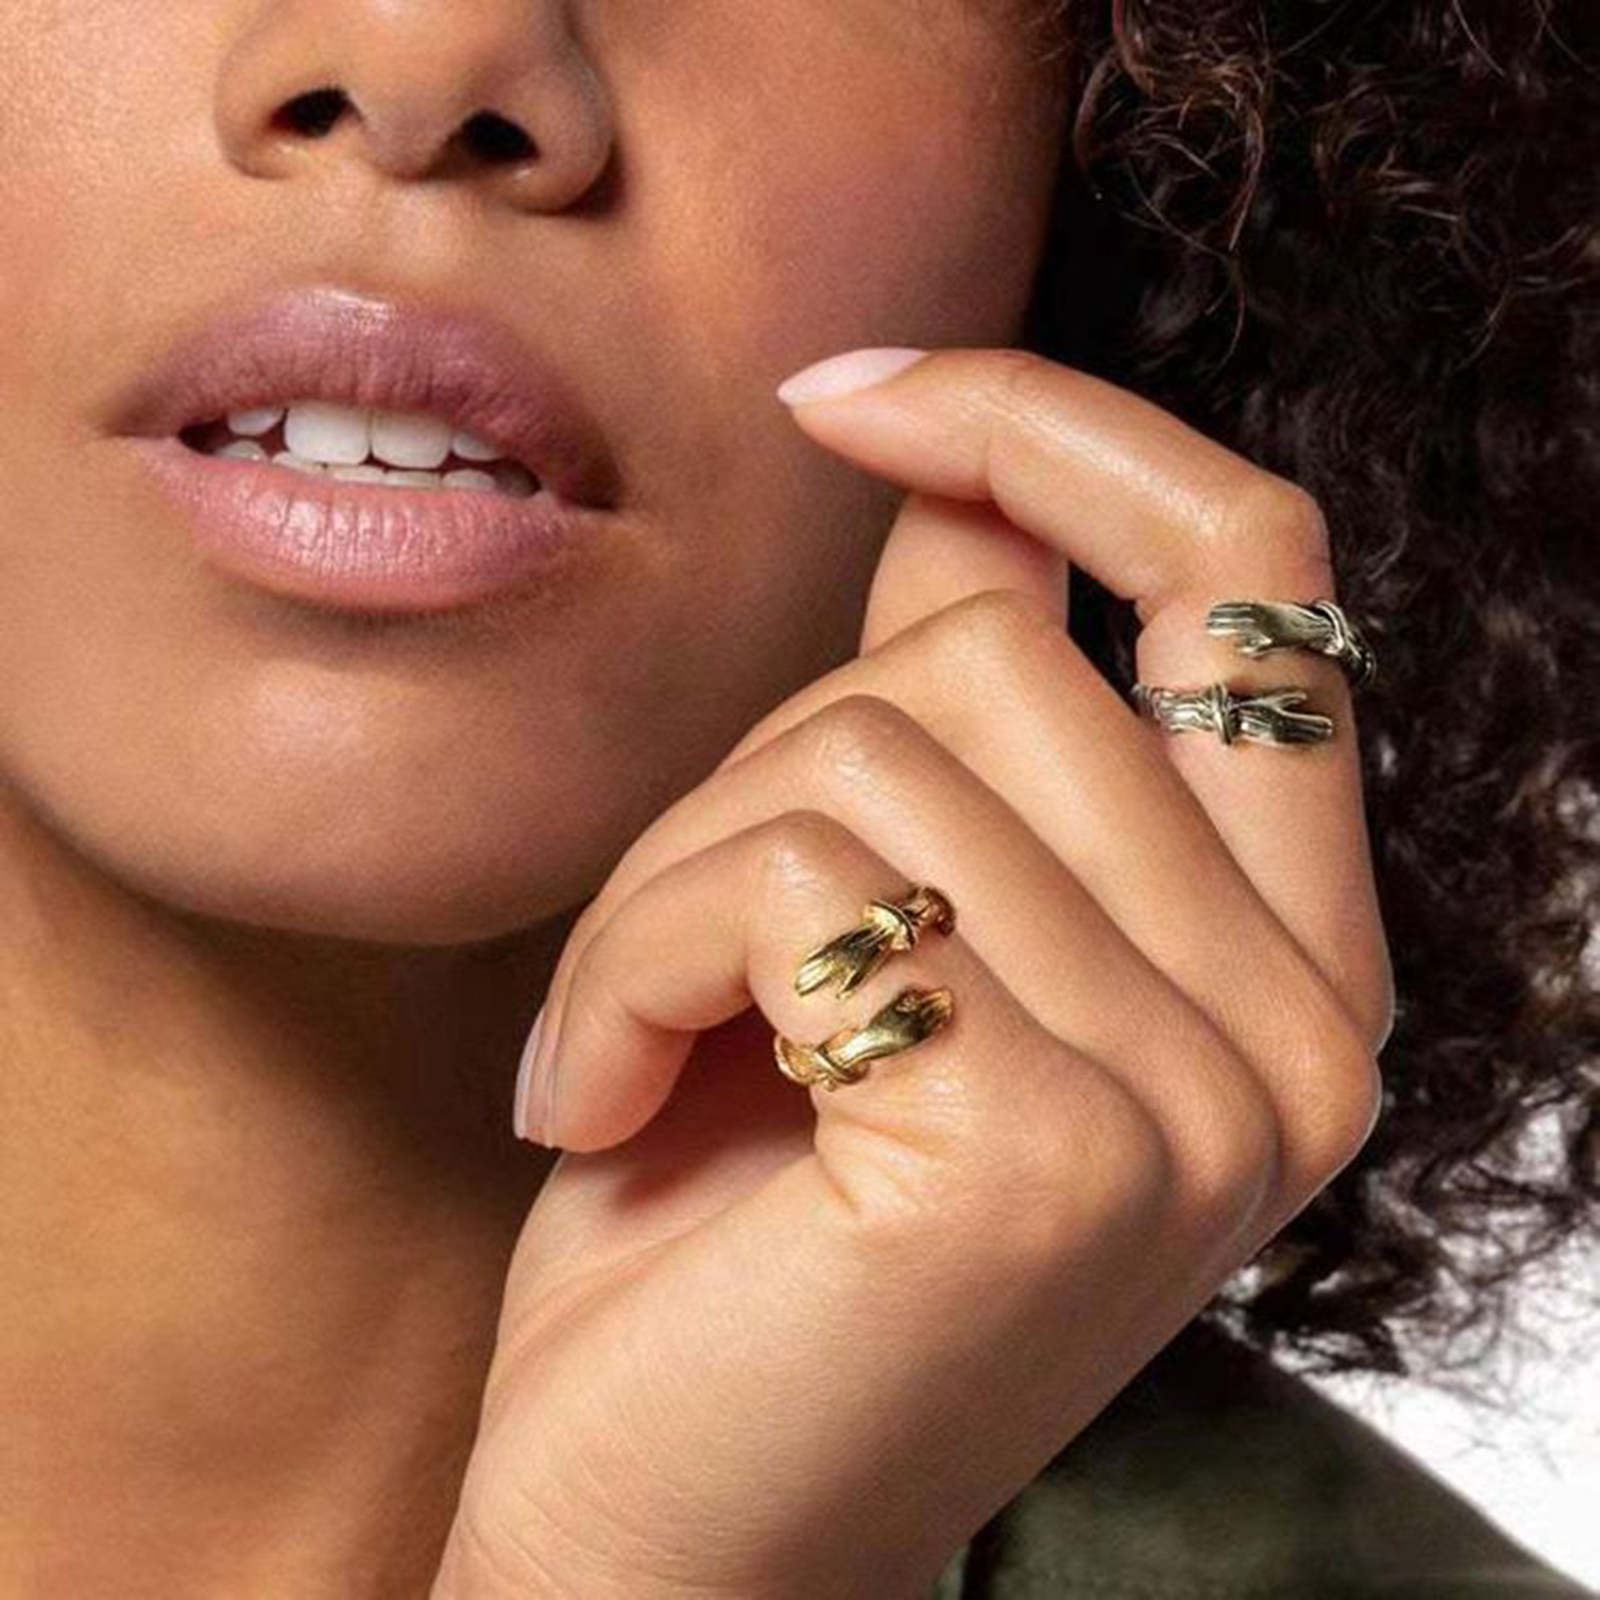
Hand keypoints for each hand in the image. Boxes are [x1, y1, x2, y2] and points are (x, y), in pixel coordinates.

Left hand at [429, 348, 1392, 1599]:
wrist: (671, 1535)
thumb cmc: (752, 1233)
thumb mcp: (877, 935)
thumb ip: (951, 719)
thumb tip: (948, 501)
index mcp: (1285, 962)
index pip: (1255, 572)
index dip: (1054, 432)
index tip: (849, 398)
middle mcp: (1298, 1031)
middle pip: (988, 664)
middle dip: (752, 773)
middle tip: (670, 958)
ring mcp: (1199, 1097)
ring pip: (873, 750)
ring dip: (674, 876)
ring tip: (629, 1045)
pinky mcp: (1045, 1148)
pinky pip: (797, 874)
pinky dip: (634, 956)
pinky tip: (600, 1101)